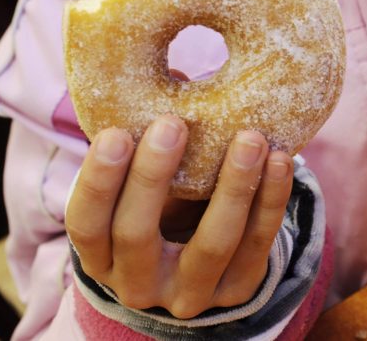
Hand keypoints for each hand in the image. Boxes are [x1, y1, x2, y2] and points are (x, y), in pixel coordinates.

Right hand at [65, 115, 293, 318]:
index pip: (86, 223)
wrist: (203, 268)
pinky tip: (280, 160)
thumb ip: (150, 142)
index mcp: (103, 257)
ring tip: (250, 138)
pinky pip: (257, 243)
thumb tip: (177, 72)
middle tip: (173, 122)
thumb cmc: (164, 211)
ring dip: (233, 186)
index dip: (98, 180)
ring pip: (212, 243)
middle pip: (136, 234)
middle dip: (153, 176)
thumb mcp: (145, 189)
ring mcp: (189, 293)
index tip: (116, 131)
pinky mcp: (237, 291)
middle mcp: (138, 284)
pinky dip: (270, 200)